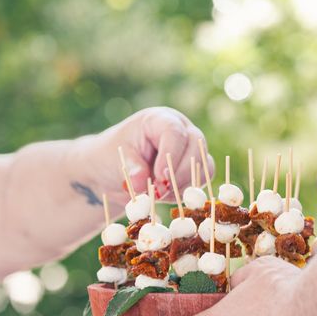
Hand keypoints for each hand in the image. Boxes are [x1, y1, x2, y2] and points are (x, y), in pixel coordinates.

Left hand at [77, 107, 213, 206]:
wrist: (112, 172)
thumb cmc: (112, 157)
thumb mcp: (117, 159)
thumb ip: (132, 170)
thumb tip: (142, 184)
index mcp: (159, 120)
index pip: (175, 132)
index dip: (171, 155)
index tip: (159, 177)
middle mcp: (181, 130)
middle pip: (196, 146)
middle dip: (181, 172)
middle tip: (162, 191)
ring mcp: (191, 149)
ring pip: (204, 164)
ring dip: (185, 184)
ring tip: (161, 194)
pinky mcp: (195, 168)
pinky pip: (202, 180)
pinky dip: (187, 191)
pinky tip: (167, 196)